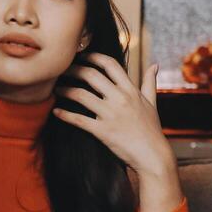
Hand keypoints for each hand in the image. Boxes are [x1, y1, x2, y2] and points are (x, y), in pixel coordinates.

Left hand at [55, 56, 171, 177]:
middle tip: (63, 69)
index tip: (82, 56)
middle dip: (74, 69)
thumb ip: (150, 82)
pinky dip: (65, 114)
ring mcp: (110, 114)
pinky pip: (78, 120)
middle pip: (91, 75)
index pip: (110, 64)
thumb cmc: (152, 129)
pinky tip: (56, 111)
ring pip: (81, 95)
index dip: (93, 56)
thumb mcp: (152, 103)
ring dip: (65, 89)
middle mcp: (120, 99)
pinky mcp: (102, 131)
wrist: (152, 155)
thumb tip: (155, 65)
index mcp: (131, 90)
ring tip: (57, 88)